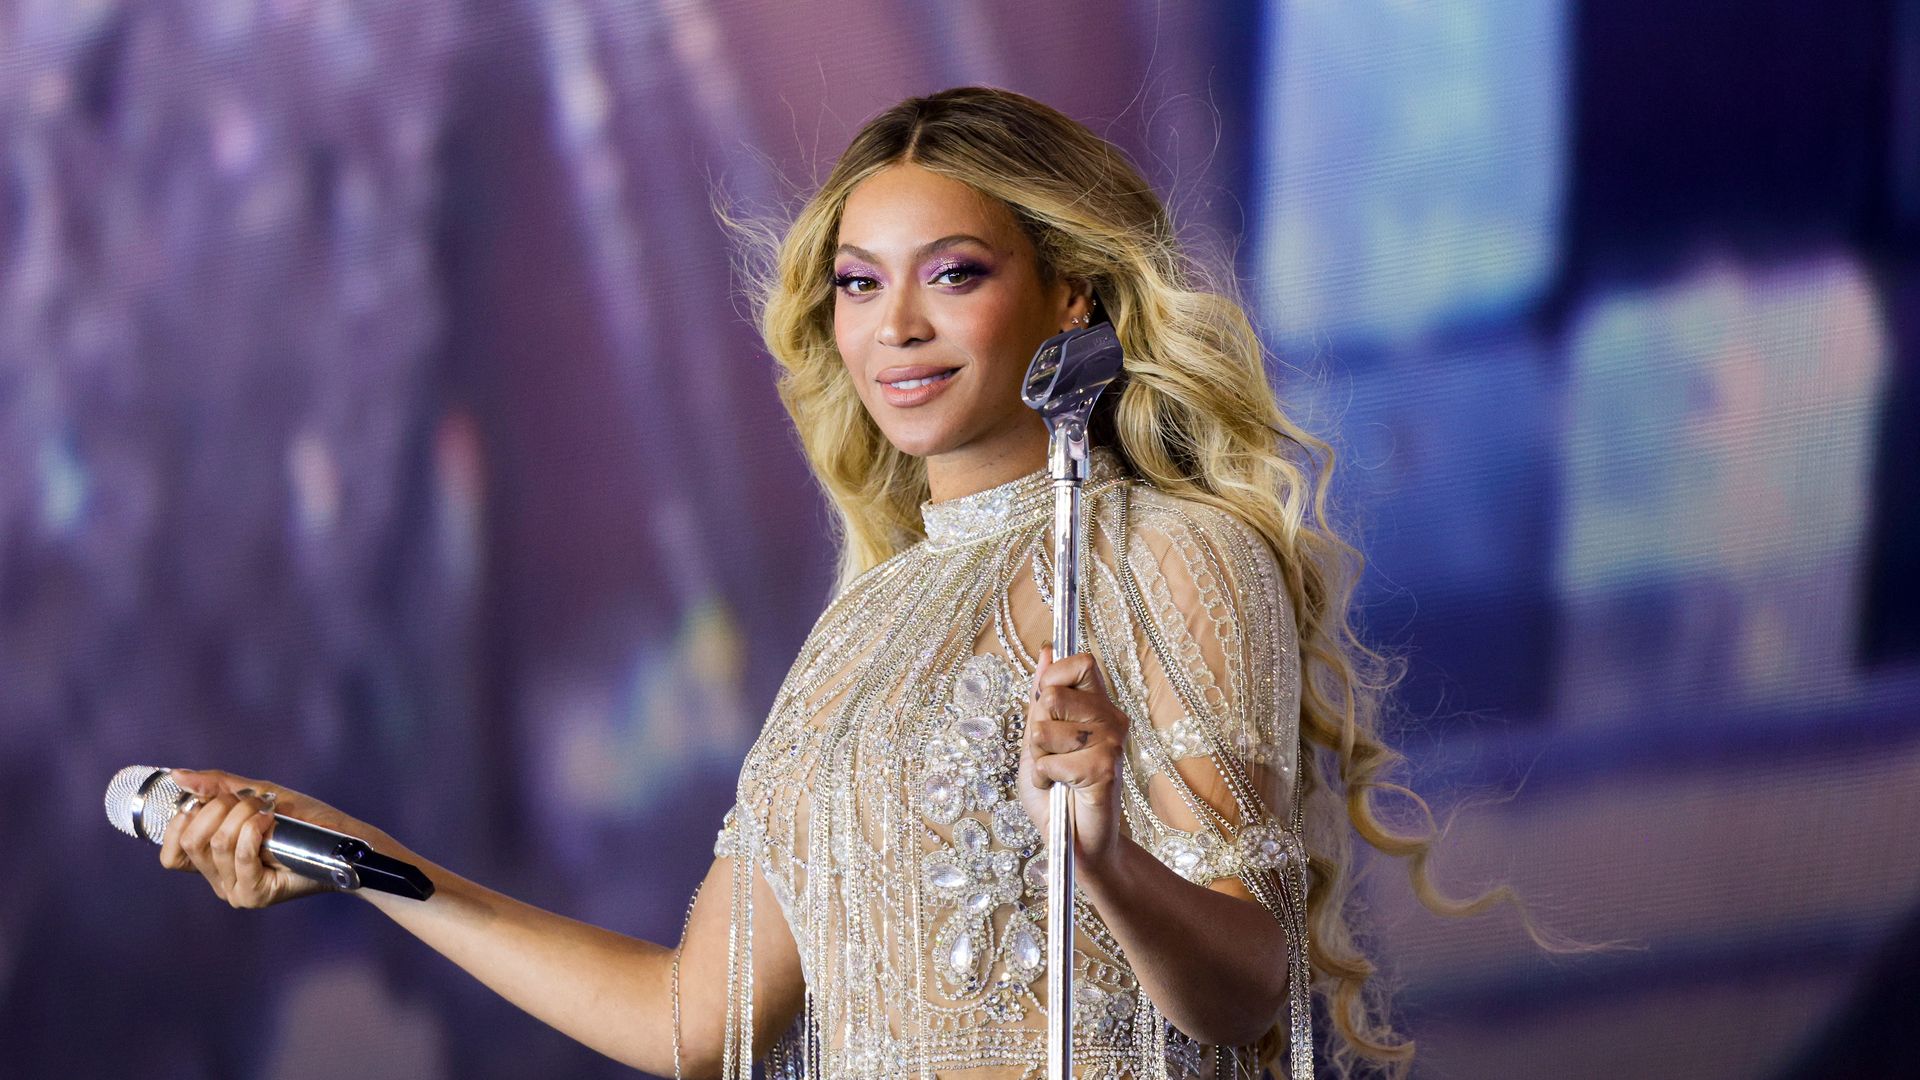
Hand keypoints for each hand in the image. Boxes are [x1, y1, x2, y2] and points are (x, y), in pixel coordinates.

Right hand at [158, 768, 394, 908]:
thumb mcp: (255, 794)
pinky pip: (239, 855)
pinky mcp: (254, 894)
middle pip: (191, 842)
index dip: (182, 821)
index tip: (210, 802)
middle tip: (251, 803)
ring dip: (244, 815)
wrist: (340, 838)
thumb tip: (177, 776)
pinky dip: (253, 830)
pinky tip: (271, 823)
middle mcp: (218, 878)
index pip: (171, 851)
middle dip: (220, 809)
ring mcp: (234, 889)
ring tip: (268, 811)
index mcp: (212, 858)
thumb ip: (216, 786)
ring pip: (216, 844)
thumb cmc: (301, 818)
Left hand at [1017, 646, 1130, 876]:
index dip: (1054, 678)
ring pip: (1045, 730)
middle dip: (1038, 730)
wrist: (1075, 844)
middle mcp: (1112, 720)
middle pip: (1053, 696)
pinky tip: (1061, 790)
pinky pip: (1050, 762)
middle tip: (1053, 755)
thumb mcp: (1038, 739)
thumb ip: (1041, 698)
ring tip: (1057, 776)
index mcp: (1099, 707)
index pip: (1082, 662)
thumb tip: (1046, 651)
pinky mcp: (1105, 770)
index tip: (1046, 707)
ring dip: (1039, 759)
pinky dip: (1044, 780)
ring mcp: (1112, 744)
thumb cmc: (1056, 793)